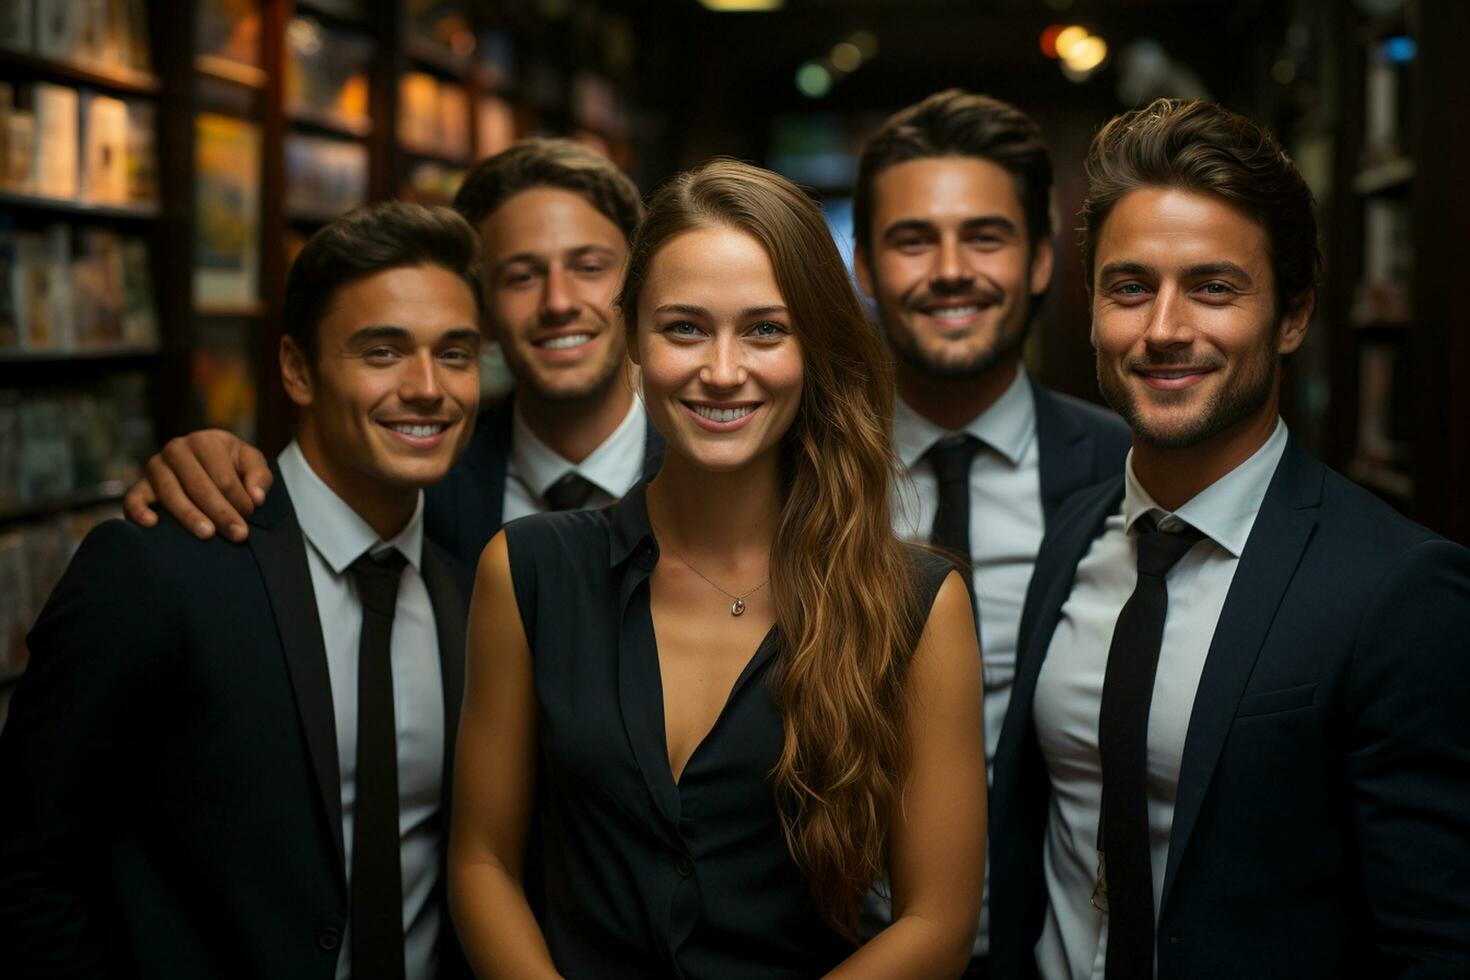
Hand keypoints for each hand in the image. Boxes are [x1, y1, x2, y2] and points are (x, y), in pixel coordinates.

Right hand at [122, 430, 272, 541]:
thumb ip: (259, 476)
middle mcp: (176, 450)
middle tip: (238, 535)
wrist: (203, 460)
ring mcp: (155, 467)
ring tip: (207, 535)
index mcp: (204, 441)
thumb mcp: (250, 462)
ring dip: (189, 516)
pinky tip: (152, 524)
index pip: (224, 477)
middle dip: (221, 513)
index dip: (239, 500)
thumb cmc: (230, 463)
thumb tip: (256, 498)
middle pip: (199, 487)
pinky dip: (139, 511)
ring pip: (171, 494)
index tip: (250, 516)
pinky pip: (133, 499)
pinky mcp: (139, 485)